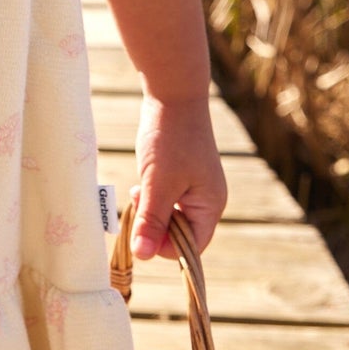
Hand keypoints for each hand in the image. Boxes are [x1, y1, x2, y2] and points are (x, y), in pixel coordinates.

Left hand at [130, 93, 227, 261]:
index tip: (141, 228)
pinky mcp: (181, 175)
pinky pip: (166, 199)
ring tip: (139, 190)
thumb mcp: (157, 183)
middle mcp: (207, 200)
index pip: (190, 247)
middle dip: (155, 225)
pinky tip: (141, 183)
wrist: (173, 94)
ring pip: (170, 215)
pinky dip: (152, 196)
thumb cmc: (169, 139)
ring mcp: (195, 187)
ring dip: (151, 210)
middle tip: (138, 201)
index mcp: (210, 206)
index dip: (164, 247)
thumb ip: (152, 220)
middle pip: (180, 233)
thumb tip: (143, 255)